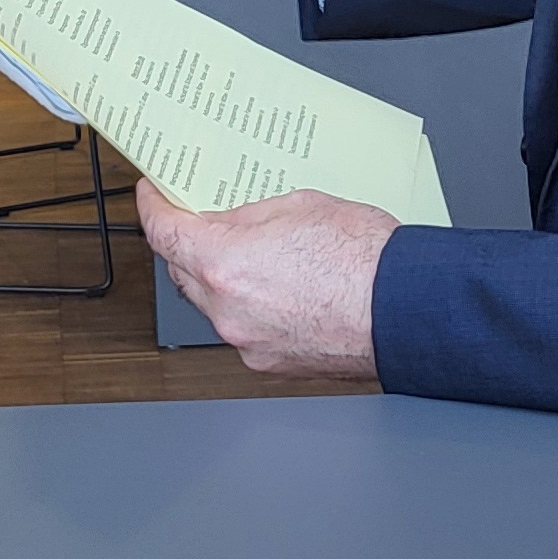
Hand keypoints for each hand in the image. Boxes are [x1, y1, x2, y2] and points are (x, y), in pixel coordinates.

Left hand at [137, 183, 388, 378]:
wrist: (406, 311)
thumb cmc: (366, 261)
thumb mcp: (300, 205)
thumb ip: (249, 214)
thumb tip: (227, 220)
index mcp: (225, 263)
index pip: (163, 232)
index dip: (152, 208)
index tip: (153, 196)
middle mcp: (227, 310)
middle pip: (181, 271)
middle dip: (189, 244)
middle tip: (207, 220)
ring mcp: (246, 341)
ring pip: (212, 304)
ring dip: (220, 279)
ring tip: (257, 255)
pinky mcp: (269, 362)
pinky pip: (243, 327)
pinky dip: (249, 307)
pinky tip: (280, 288)